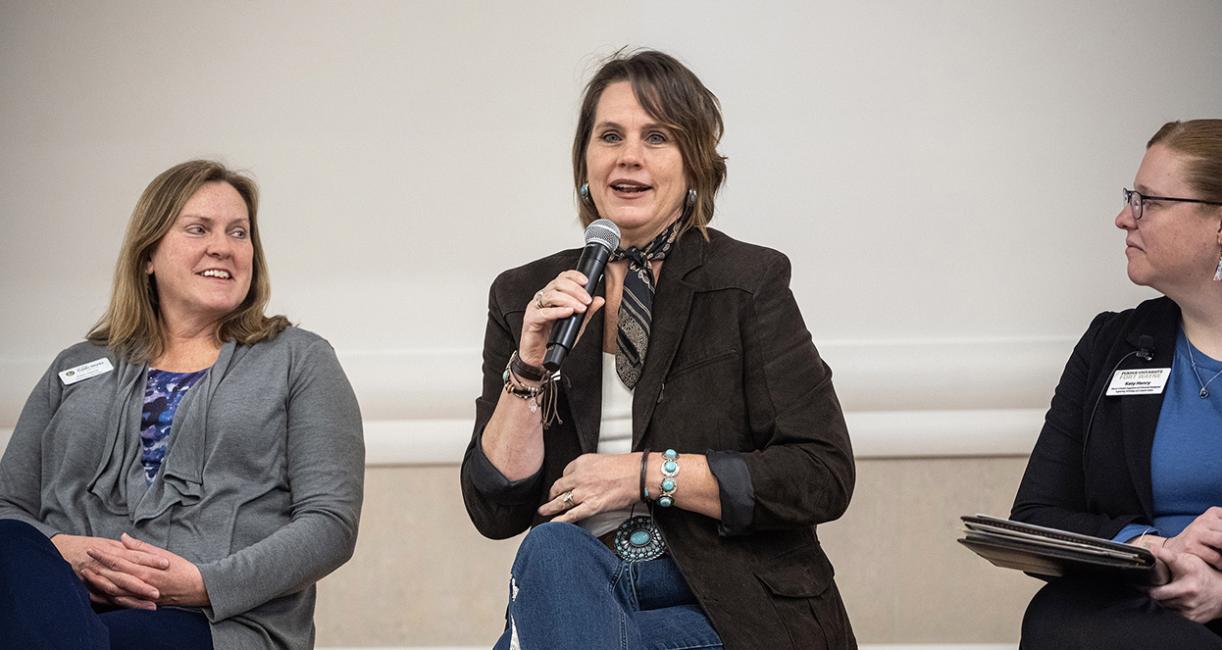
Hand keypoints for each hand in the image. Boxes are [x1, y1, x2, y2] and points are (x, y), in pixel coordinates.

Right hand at [52, 533, 162, 608]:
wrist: (61, 550)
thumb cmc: (88, 546)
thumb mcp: (109, 543)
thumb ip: (126, 546)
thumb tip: (143, 545)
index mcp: (111, 550)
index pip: (134, 555)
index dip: (150, 559)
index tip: (166, 563)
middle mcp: (104, 565)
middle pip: (125, 576)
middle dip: (141, 586)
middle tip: (158, 592)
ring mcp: (96, 578)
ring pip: (117, 591)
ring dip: (133, 600)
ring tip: (151, 606)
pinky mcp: (91, 589)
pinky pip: (106, 599)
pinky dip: (118, 604)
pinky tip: (132, 609)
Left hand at [83, 533, 209, 607]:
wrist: (195, 588)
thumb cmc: (181, 569)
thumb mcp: (163, 554)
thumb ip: (141, 547)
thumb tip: (123, 537)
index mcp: (145, 569)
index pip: (118, 561)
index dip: (103, 555)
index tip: (91, 549)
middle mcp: (140, 583)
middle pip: (112, 576)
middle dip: (96, 568)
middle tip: (82, 561)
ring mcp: (140, 595)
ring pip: (113, 590)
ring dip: (98, 583)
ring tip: (86, 575)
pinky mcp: (142, 602)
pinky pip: (120, 601)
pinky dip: (107, 597)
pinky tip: (98, 594)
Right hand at [519, 271, 604, 365]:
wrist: (540, 358)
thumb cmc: (553, 339)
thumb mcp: (576, 324)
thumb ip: (587, 312)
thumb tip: (599, 300)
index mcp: (552, 295)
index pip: (562, 278)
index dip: (574, 276)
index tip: (587, 282)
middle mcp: (543, 298)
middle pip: (558, 284)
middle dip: (575, 290)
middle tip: (587, 300)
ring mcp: (535, 308)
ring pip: (551, 296)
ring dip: (569, 300)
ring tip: (580, 308)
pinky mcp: (531, 319)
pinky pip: (544, 312)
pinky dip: (558, 311)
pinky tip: (568, 312)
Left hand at [538, 453, 640, 522]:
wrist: (638, 475)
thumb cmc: (627, 467)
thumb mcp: (602, 460)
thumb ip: (590, 469)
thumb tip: (586, 478)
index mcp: (581, 463)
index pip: (565, 472)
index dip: (565, 480)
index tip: (565, 484)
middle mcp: (579, 477)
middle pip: (559, 487)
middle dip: (553, 494)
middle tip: (549, 498)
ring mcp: (584, 492)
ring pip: (560, 501)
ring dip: (550, 507)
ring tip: (544, 511)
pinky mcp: (591, 506)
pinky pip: (571, 515)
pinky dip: (560, 521)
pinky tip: (553, 523)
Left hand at [1149, 545, 1221, 622]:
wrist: (1221, 593)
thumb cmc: (1202, 574)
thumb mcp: (1190, 560)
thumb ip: (1171, 556)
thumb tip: (1150, 549)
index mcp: (1189, 570)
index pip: (1170, 559)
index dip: (1160, 554)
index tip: (1152, 551)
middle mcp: (1189, 588)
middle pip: (1155, 592)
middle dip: (1150, 589)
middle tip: (1151, 585)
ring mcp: (1190, 604)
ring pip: (1162, 603)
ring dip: (1161, 598)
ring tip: (1169, 591)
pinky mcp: (1190, 616)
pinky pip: (1171, 612)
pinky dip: (1170, 606)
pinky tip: (1177, 599)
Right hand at [1165, 508, 1221, 568]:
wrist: (1174, 549)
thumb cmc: (1202, 541)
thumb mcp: (1215, 528)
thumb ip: (1221, 527)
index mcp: (1214, 513)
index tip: (1221, 543)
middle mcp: (1204, 520)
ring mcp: (1196, 532)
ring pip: (1221, 541)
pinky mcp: (1191, 546)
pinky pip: (1215, 556)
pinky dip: (1221, 563)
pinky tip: (1219, 565)